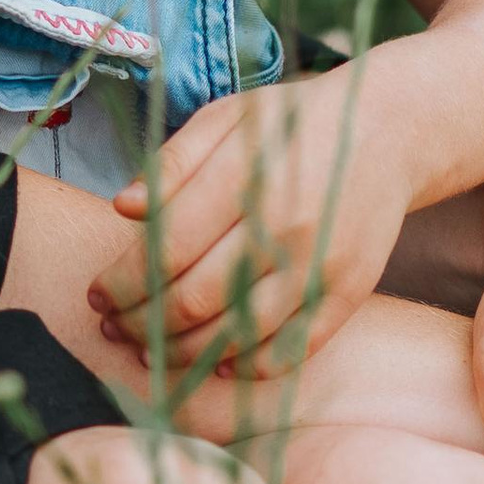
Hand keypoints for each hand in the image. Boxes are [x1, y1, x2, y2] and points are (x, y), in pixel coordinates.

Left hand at [91, 63, 417, 369]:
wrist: (388, 131)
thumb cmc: (292, 124)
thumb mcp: (227, 118)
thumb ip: (173, 163)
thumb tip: (123, 208)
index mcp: (245, 177)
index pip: (166, 250)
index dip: (122, 283)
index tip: (95, 295)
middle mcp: (285, 226)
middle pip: (195, 299)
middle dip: (142, 323)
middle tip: (113, 329)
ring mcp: (321, 265)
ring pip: (239, 333)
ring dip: (184, 352)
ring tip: (150, 352)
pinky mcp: (350, 293)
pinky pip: (293, 348)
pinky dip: (248, 365)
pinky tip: (216, 361)